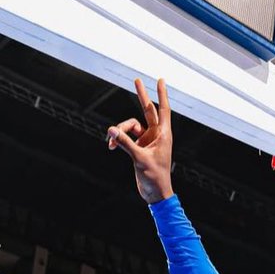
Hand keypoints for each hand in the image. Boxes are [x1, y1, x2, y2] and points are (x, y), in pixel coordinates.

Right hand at [106, 78, 173, 204]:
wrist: (155, 193)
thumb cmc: (154, 177)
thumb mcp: (139, 159)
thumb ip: (124, 143)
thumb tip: (111, 129)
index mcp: (164, 135)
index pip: (163, 110)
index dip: (161, 94)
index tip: (161, 80)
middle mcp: (156, 135)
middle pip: (147, 111)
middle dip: (141, 96)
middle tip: (136, 79)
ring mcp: (147, 140)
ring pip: (131, 126)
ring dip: (120, 131)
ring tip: (111, 142)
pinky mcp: (139, 147)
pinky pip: (125, 136)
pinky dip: (118, 139)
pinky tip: (111, 146)